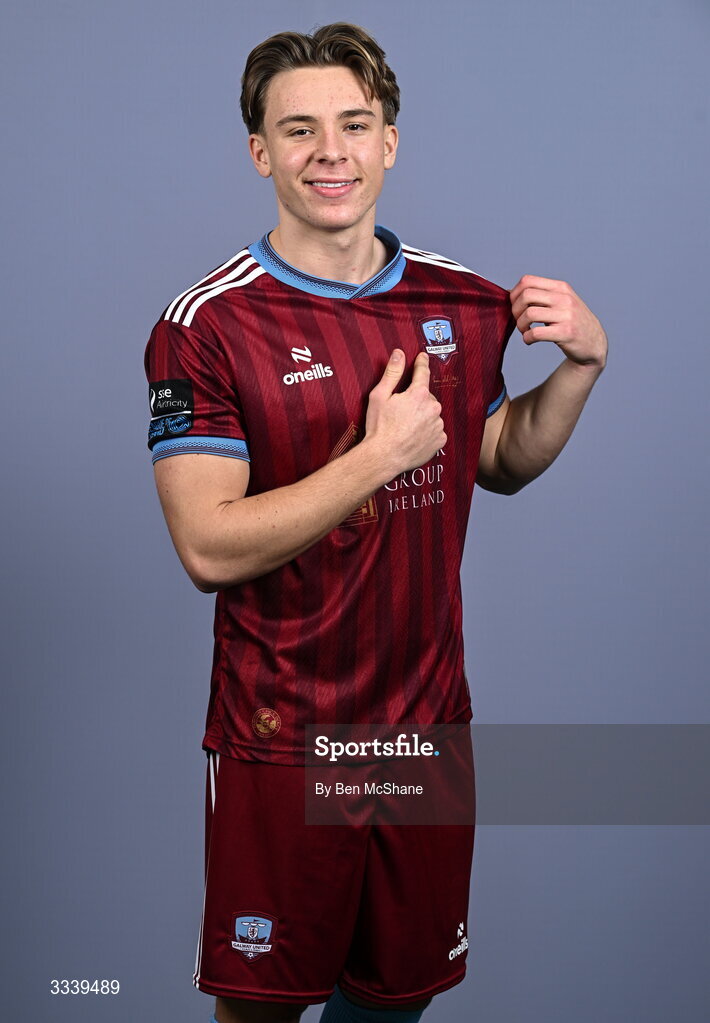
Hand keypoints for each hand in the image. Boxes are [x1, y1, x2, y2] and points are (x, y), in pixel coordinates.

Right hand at [364, 349, 445, 475]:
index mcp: (419, 394)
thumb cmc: (379, 427)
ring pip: (432, 414)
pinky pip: (435, 431)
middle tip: (401, 411)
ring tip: (406, 427)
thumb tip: (399, 354)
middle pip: (427, 397)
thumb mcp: (379, 396)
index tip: (422, 357)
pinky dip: (427, 432)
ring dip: (422, 416)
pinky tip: (414, 436)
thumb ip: (392, 373)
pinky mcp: (440, 440)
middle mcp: (433, 408)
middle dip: (416, 400)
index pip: (422, 373)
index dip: (421, 363)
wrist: (384, 457)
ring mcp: (438, 425)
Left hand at [509, 274, 606, 370]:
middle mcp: (564, 298)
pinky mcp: (566, 333)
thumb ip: (540, 296)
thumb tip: (509, 292)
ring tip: (525, 331)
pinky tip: (529, 340)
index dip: (514, 294)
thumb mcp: (560, 302)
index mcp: (560, 287)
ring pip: (529, 314)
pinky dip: (527, 338)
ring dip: (521, 325)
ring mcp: (567, 315)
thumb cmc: (570, 322)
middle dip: (515, 310)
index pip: (527, 280)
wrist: (594, 343)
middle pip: (526, 295)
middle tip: (519, 321)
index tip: (516, 307)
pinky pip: (536, 333)